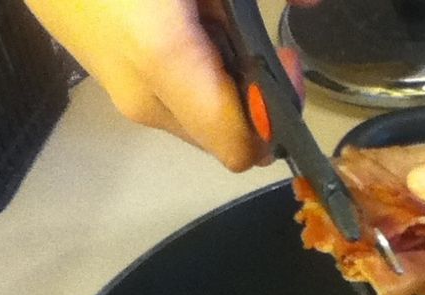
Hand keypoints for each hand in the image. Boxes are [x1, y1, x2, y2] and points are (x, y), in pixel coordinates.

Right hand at [26, 0, 311, 171]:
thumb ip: (251, 6)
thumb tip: (312, 5)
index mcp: (167, 67)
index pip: (242, 150)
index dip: (276, 121)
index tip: (282, 65)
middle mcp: (146, 100)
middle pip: (227, 139)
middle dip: (254, 100)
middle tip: (255, 39)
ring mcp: (125, 96)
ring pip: (202, 119)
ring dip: (224, 83)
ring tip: (210, 20)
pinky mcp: (112, 84)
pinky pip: (174, 99)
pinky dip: (194, 72)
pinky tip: (183, 24)